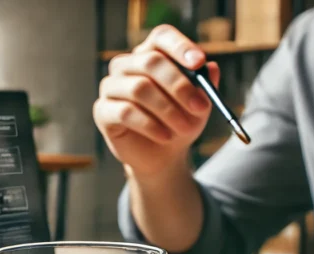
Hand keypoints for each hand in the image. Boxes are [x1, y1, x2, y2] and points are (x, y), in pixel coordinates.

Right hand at [94, 25, 220, 175]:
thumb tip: (211, 68)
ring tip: (185, 128)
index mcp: (151, 54)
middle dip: (179, 85)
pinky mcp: (102, 110)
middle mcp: (126, 65)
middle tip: (199, 106)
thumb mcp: (199, 106)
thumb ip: (205, 86)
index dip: (179, 47)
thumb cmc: (179, 123)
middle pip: (150, 61)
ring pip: (139, 88)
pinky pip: (125, 112)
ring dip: (167, 110)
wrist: (162, 157)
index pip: (161, 37)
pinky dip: (150, 125)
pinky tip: (165, 136)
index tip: (199, 63)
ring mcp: (111, 86)